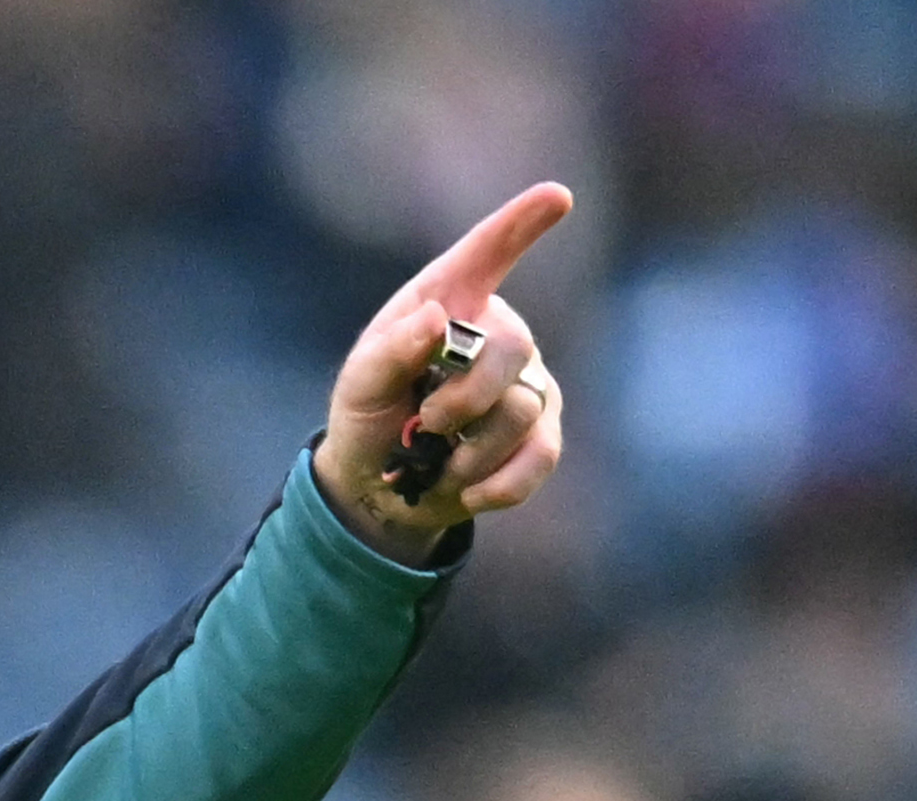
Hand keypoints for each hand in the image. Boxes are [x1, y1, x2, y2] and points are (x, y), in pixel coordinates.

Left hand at [315, 181, 574, 563]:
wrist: (382, 486)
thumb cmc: (369, 417)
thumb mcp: (359, 385)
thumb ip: (388, 352)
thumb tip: (435, 319)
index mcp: (449, 303)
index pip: (488, 252)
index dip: (521, 224)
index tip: (556, 196)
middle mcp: (497, 334)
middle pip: (512, 349)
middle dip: (464, 398)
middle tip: (426, 423)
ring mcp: (527, 383)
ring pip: (523, 408)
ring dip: (470, 448)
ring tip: (439, 456)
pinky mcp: (541, 434)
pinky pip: (542, 455)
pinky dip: (499, 482)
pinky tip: (468, 488)